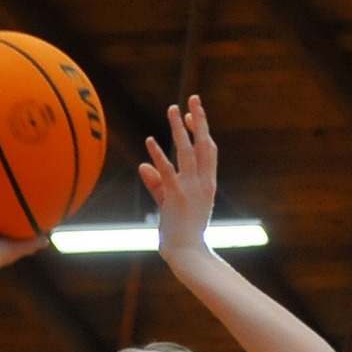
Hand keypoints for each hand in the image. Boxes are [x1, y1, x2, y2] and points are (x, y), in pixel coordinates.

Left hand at [139, 95, 216, 260]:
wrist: (187, 253)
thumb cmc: (181, 231)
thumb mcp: (170, 203)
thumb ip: (156, 183)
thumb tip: (142, 165)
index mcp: (208, 183)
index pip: (208, 150)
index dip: (201, 131)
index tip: (192, 115)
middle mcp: (203, 182)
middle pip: (202, 143)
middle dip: (198, 119)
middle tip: (192, 97)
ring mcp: (191, 188)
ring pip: (186, 151)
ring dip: (179, 129)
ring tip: (172, 109)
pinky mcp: (176, 196)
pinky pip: (166, 171)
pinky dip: (158, 155)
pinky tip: (150, 140)